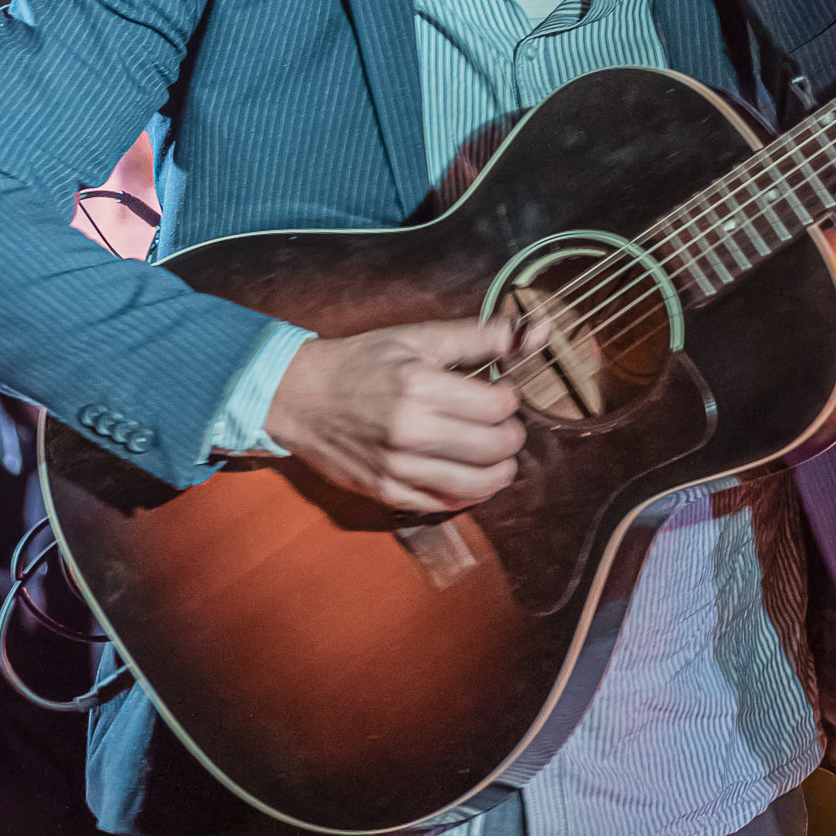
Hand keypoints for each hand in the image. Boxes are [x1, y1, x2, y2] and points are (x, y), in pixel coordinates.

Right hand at [264, 317, 528, 511]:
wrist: (299, 396)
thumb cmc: (362, 362)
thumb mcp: (419, 337)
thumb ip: (481, 335)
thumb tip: (536, 331)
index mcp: (419, 385)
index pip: (498, 407)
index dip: (510, 399)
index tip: (501, 394)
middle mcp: (409, 430)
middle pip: (494, 448)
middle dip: (511, 436)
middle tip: (504, 426)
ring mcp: (397, 467)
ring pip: (477, 485)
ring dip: (500, 470)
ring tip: (498, 456)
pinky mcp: (387, 492)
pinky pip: (446, 504)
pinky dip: (469, 493)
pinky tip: (471, 475)